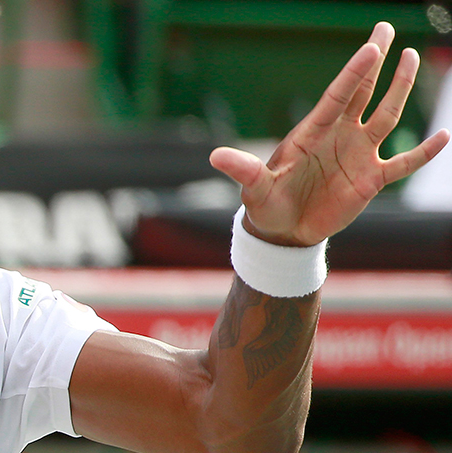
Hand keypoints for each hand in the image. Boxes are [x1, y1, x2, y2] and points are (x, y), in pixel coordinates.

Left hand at [209, 22, 449, 246]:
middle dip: (375, 63)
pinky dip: (423, 152)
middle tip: (384, 30)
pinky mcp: (370, 179)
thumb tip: (214, 157)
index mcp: (312, 132)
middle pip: (362, 92)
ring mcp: (357, 155)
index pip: (338, 96)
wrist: (283, 232)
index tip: (372, 47)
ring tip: (412, 58)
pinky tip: (443, 137)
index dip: (355, 73)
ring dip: (399, 90)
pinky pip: (403, 163)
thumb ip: (243, 170)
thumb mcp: (254, 188)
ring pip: (386, 116)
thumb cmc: (266, 205)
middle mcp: (339, 136)